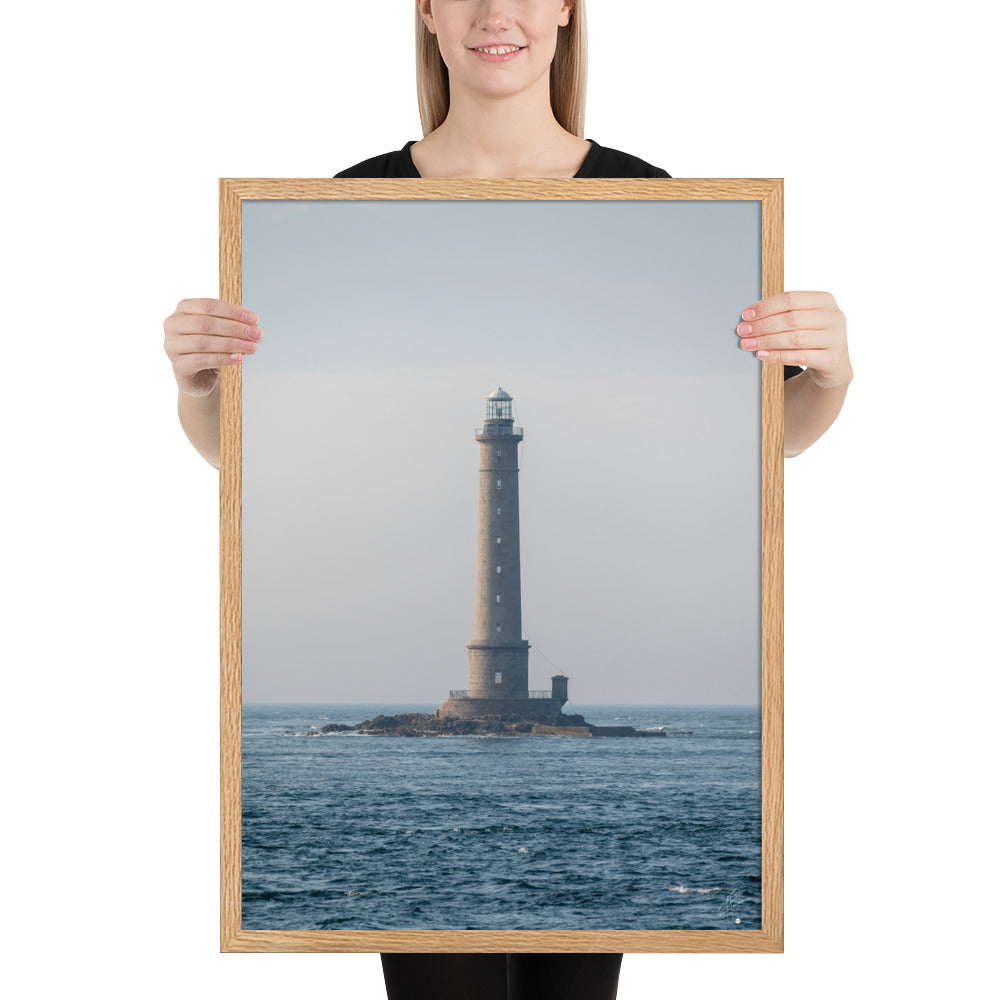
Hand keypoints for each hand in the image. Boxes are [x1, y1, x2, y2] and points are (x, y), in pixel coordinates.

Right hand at [163, 298, 261, 397]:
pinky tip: (238, 358)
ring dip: (231, 344)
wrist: (200, 377)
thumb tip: (253, 326)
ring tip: (251, 347)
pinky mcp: (177, 365)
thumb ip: (230, 324)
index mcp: (183, 309)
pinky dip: (222, 358)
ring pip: (203, 342)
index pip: (208, 305)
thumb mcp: (219, 331)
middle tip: (256, 334)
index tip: (254, 319)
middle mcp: (173, 324)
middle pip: (206, 323)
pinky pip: (201, 360)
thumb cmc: (210, 349)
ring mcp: (171, 345)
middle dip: (235, 328)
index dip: (233, 311)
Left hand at [737, 291, 851, 389]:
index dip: (766, 306)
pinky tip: (761, 355)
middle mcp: (834, 317)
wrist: (834, 365)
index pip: (791, 299)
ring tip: (747, 344)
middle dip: (763, 325)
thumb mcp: (803, 320)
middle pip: (792, 318)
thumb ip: (783, 314)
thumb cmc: (811, 337)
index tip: (746, 315)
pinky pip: (799, 357)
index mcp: (825, 300)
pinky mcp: (832, 359)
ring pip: (795, 338)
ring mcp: (836, 339)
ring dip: (766, 341)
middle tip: (743, 331)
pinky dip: (777, 356)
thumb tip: (749, 317)